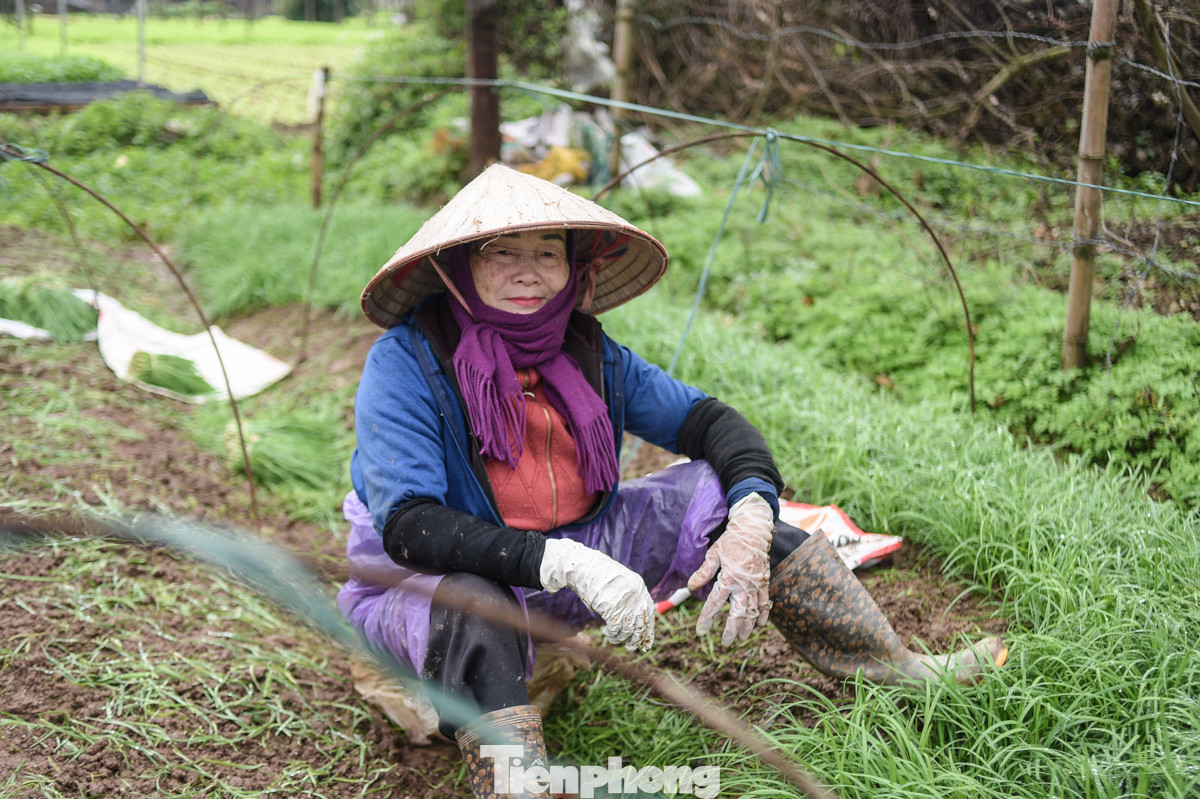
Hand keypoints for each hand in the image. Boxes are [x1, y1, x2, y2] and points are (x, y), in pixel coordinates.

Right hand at [539, 538, 655, 651]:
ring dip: (620, 638)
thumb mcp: (621, 583)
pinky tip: (606, 632)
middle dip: (636, 639)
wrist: (583, 567)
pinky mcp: (611, 606)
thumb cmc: (599, 577)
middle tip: (631, 648)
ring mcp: (624, 601)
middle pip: (641, 624)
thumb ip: (631, 598)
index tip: (646, 643)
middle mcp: (635, 595)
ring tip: (612, 638)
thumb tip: (636, 622)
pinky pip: (615, 628)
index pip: (649, 613)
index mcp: (640, 587)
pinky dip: (611, 634)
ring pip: (628, 629)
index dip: (648, 630)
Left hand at [687, 492, 772, 645]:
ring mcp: (756, 585)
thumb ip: (703, 572)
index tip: (701, 631)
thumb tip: (690, 587)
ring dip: (747, 627)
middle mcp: (743, 585)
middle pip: (738, 614)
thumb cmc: (731, 542)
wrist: (754, 531)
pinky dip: (763, 615)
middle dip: (731, 630)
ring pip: (753, 612)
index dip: (707, 619)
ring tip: (740, 639)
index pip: (715, 603)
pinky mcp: (765, 583)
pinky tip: (759, 625)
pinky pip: (765, 603)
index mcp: (728, 578)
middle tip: (725, 643)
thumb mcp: (714, 554)